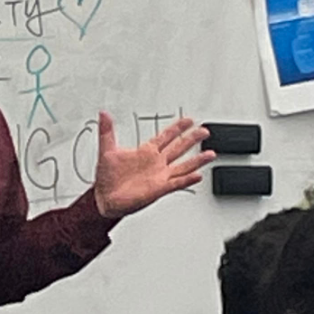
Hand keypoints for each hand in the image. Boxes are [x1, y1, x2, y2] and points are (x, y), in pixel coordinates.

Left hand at [93, 114, 214, 218]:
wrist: (104, 199)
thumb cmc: (106, 178)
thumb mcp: (106, 150)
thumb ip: (106, 131)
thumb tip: (103, 114)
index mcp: (145, 152)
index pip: (166, 136)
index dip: (177, 127)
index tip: (189, 120)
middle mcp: (155, 163)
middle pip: (179, 148)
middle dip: (192, 139)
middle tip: (204, 131)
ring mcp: (159, 176)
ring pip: (183, 165)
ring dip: (196, 160)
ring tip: (210, 154)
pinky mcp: (159, 189)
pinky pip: (177, 183)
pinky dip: (188, 179)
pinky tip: (198, 175)